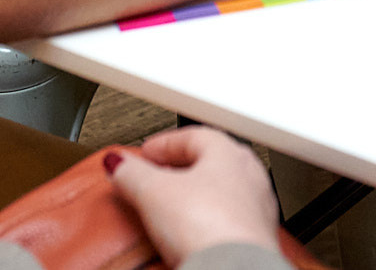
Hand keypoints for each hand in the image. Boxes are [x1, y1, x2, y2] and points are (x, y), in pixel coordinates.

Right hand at [106, 129, 279, 267]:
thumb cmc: (209, 227)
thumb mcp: (154, 192)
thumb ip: (133, 173)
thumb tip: (119, 164)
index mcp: (230, 153)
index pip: (193, 136)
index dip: (164, 144)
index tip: (145, 154)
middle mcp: (250, 177)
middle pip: (209, 164)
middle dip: (178, 171)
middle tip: (154, 180)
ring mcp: (256, 210)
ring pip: (220, 194)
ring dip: (194, 198)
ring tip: (169, 210)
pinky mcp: (256, 240)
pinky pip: (226, 222)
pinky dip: (206, 222)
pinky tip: (191, 236)